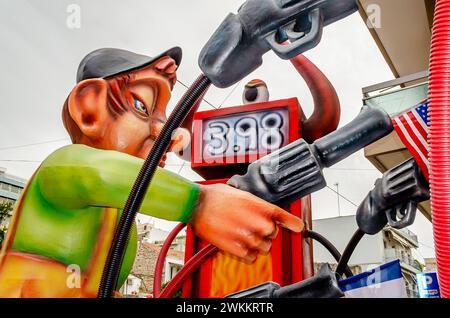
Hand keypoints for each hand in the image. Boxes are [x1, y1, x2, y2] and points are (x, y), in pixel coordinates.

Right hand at [189, 183, 303, 262]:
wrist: (197, 205)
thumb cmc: (216, 196)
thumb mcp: (243, 193)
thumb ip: (257, 205)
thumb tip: (263, 211)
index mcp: (261, 207)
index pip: (286, 218)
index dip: (294, 224)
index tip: (298, 227)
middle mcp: (259, 224)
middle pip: (274, 234)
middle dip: (264, 230)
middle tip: (249, 224)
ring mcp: (249, 238)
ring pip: (264, 247)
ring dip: (256, 242)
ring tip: (242, 233)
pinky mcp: (238, 250)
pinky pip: (252, 257)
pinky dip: (247, 252)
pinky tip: (238, 242)